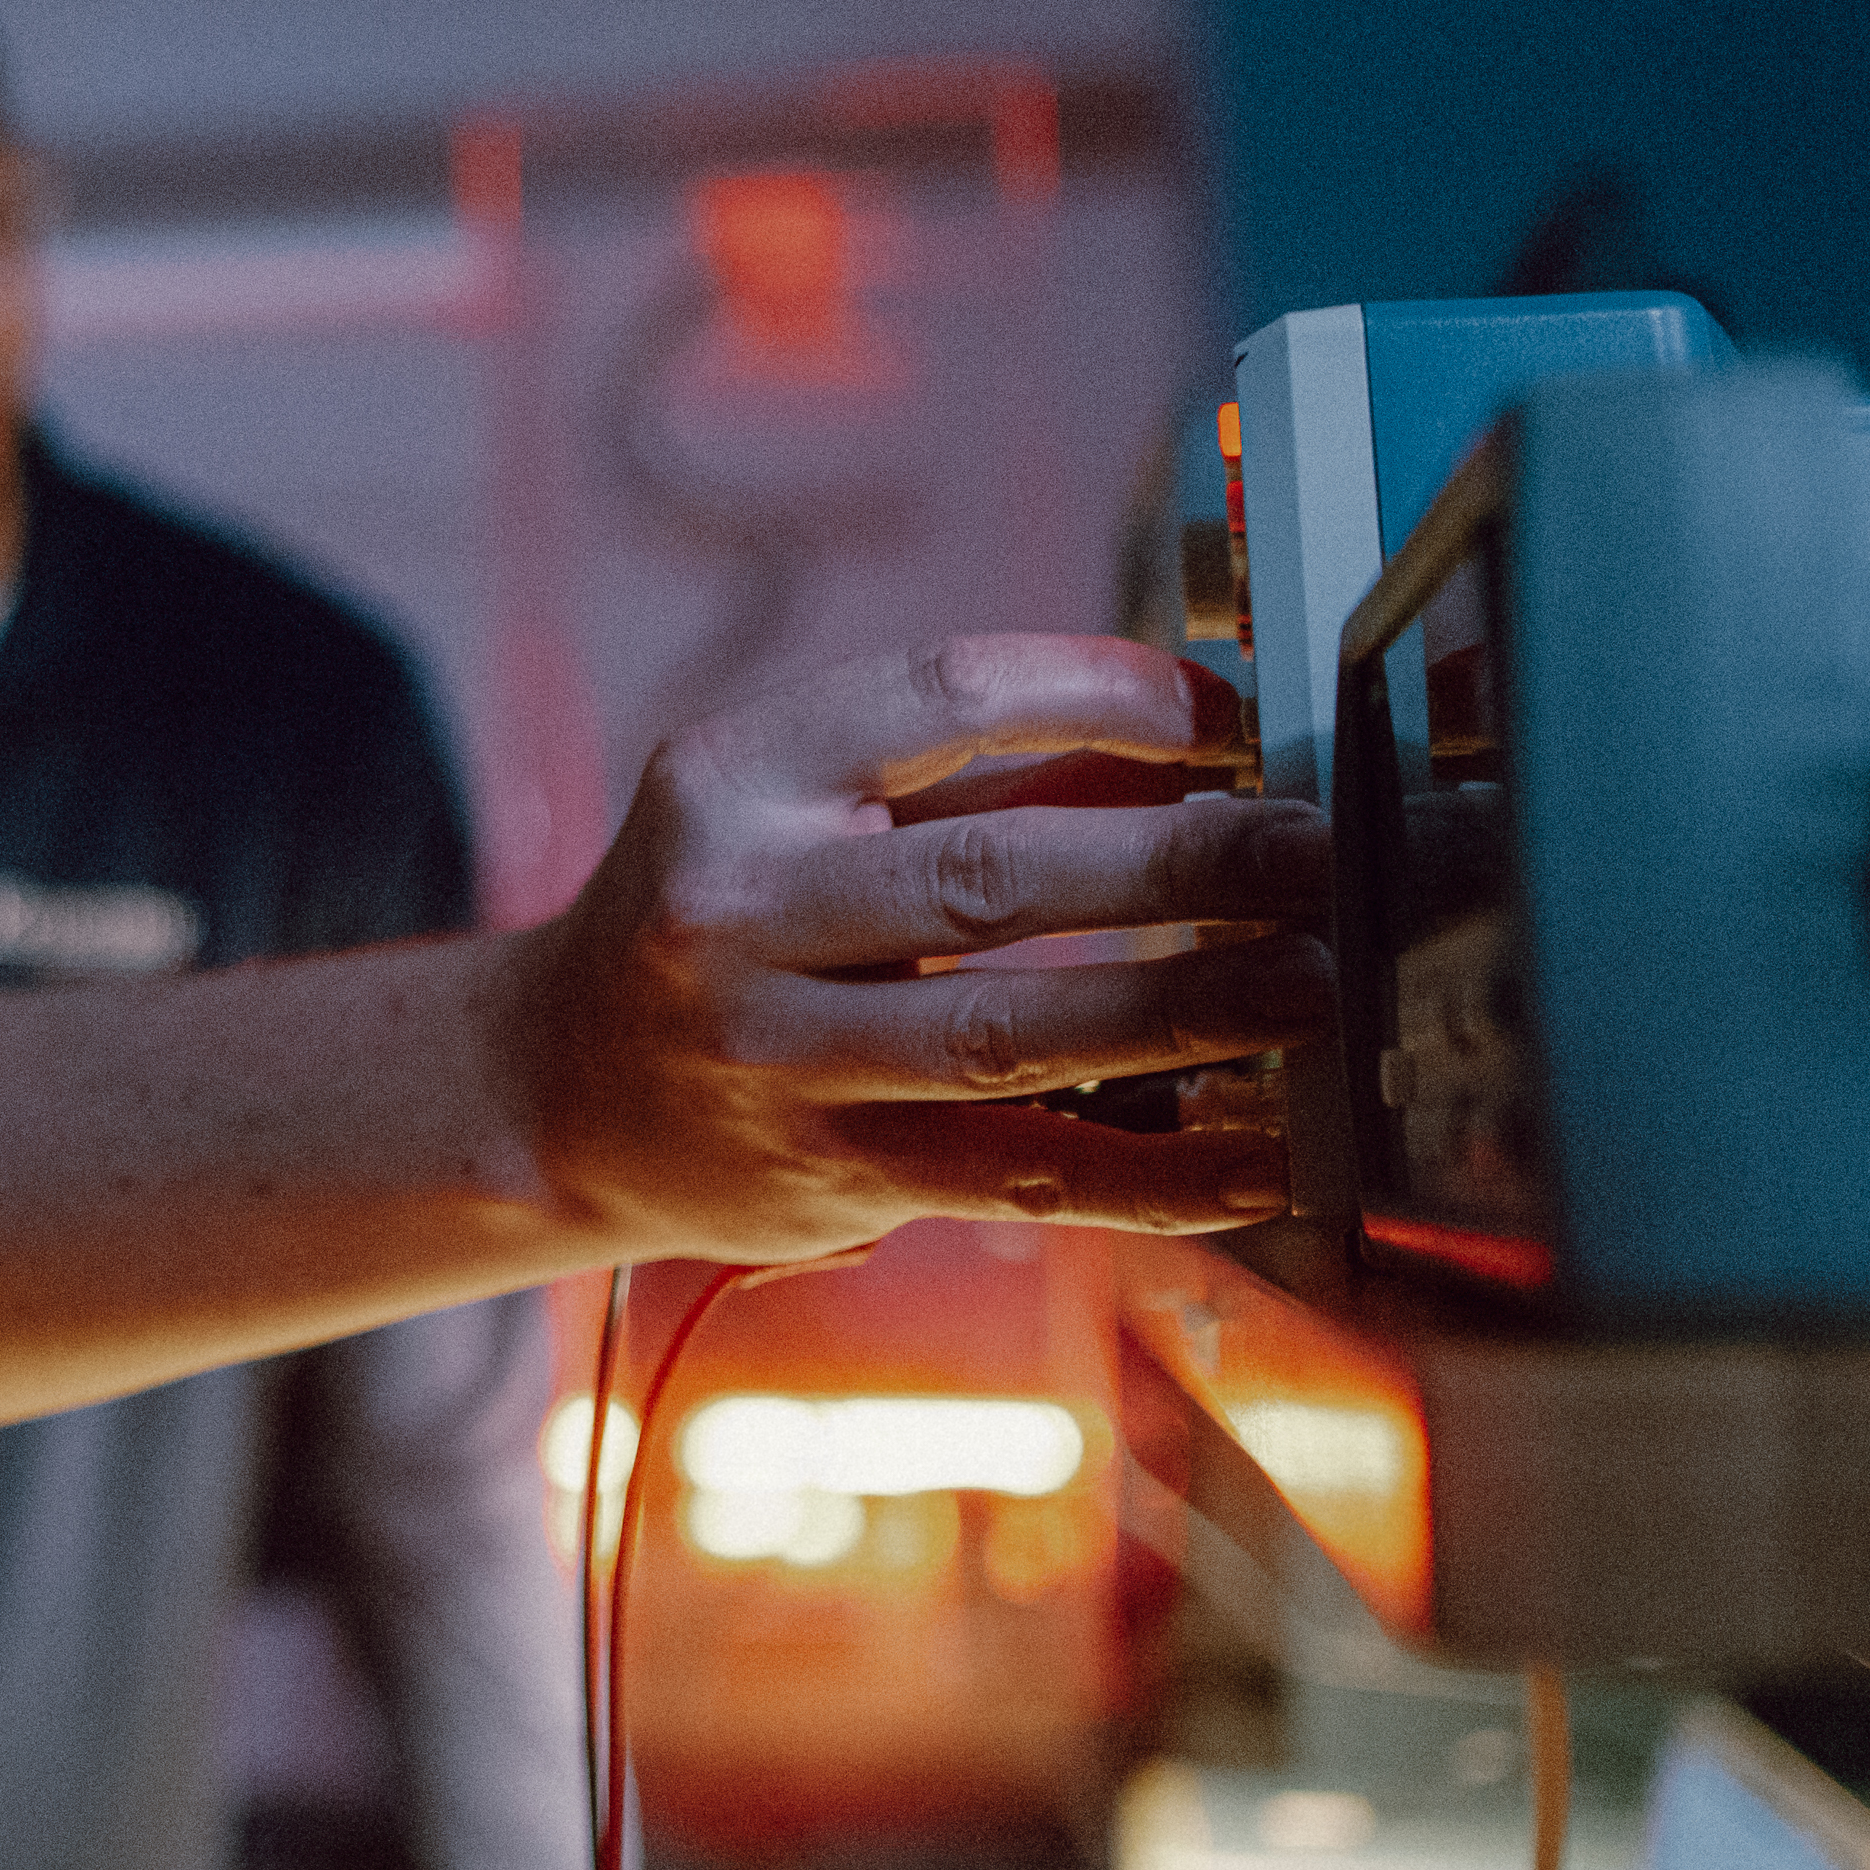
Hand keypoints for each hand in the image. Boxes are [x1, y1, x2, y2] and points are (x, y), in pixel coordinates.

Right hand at [492, 635, 1330, 1264]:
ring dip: (1187, 1011)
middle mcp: (735, 910)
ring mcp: (775, 1055)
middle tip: (1312, 856)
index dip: (1104, 693)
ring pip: (1011, 1032)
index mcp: (733, 776)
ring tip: (1311, 989)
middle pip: (993, 874)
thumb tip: (1205, 747)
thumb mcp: (799, 810)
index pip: (943, 699)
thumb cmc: (723, 921)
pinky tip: (1261, 1156)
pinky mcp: (828, 1176)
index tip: (1225, 715)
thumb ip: (981, 777)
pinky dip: (1156, 1169)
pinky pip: (1020, 1172)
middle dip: (1182, 860)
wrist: (557, 1092)